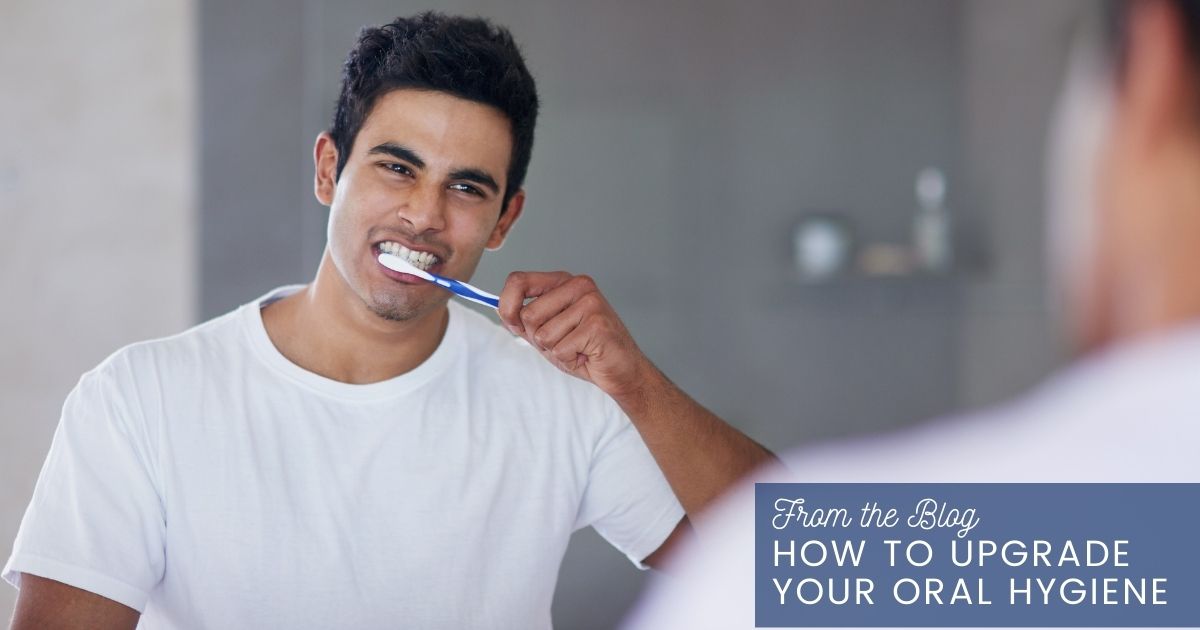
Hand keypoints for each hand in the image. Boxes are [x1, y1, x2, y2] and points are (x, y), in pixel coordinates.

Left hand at [498, 271, 650, 398]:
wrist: (622, 370)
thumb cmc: (585, 350)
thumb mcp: (548, 331)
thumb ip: (526, 319)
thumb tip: (502, 311)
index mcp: (563, 281)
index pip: (518, 280)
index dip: (507, 305)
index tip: (513, 323)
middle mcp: (578, 285)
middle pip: (528, 314)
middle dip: (538, 338)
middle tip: (564, 342)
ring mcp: (590, 303)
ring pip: (543, 334)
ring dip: (556, 351)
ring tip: (577, 348)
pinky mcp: (597, 324)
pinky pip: (560, 349)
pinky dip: (569, 359)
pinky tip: (586, 355)